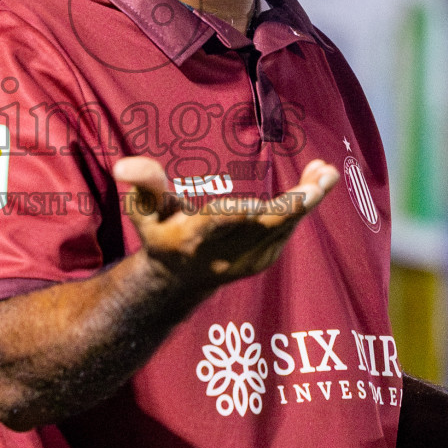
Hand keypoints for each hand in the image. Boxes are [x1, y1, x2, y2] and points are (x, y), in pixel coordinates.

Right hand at [113, 156, 338, 288]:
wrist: (175, 282)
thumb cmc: (159, 234)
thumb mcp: (143, 209)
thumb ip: (143, 184)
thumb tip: (123, 165)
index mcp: (193, 237)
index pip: (223, 223)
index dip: (244, 214)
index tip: (261, 201)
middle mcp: (223, 253)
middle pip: (267, 227)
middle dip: (298, 202)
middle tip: (324, 174)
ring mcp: (246, 261)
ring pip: (284, 229)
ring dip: (308, 199)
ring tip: (325, 172)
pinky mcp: (261, 262)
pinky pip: (287, 233)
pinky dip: (302, 209)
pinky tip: (314, 184)